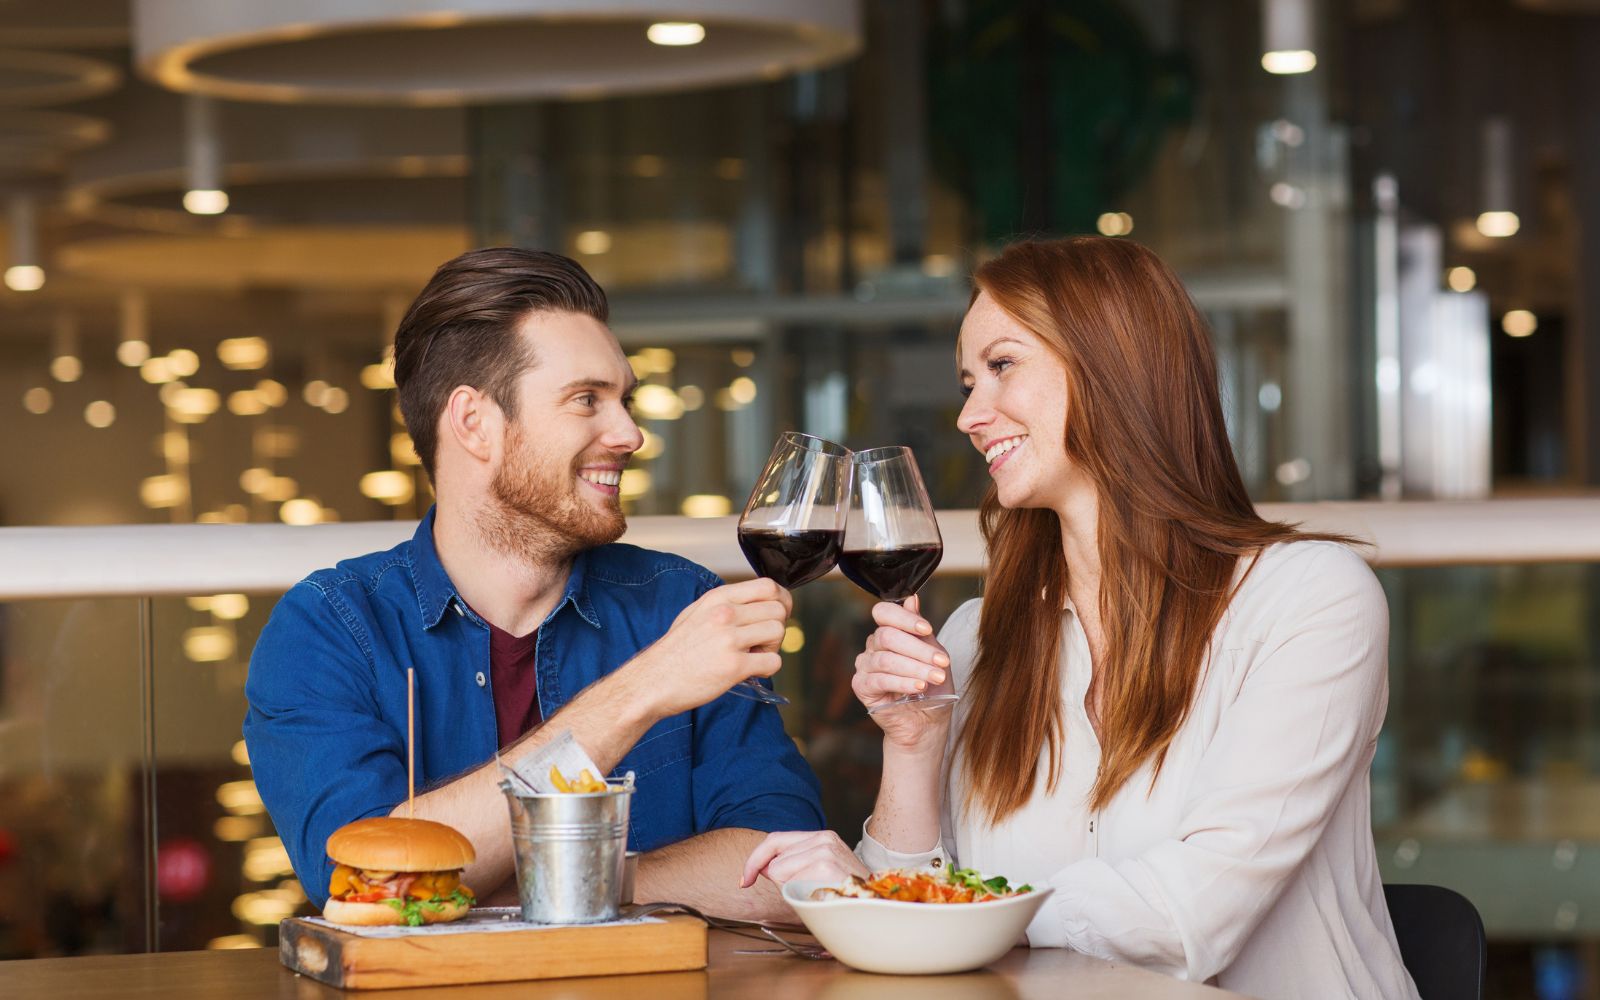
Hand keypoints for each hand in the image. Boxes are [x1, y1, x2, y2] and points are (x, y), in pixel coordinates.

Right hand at [627, 578, 792, 717]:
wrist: (653, 681)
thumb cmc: (676, 651)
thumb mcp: (697, 613)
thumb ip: (727, 605)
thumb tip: (759, 605)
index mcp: (718, 598)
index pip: (768, 586)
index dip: (782, 600)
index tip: (778, 615)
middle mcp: (725, 613)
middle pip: (778, 610)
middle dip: (776, 627)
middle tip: (760, 643)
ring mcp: (729, 639)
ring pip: (778, 632)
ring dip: (772, 648)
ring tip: (753, 656)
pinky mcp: (734, 666)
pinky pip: (773, 662)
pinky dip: (768, 669)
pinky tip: (750, 672)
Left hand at [740, 830, 869, 888]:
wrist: (875, 907)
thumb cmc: (843, 895)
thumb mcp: (817, 873)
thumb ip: (790, 865)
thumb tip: (762, 868)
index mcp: (822, 836)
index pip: (775, 839)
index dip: (754, 860)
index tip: (744, 880)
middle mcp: (823, 838)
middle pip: (774, 858)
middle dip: (779, 879)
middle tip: (803, 892)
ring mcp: (824, 850)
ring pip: (778, 870)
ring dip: (789, 887)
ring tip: (816, 893)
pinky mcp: (824, 865)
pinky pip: (788, 881)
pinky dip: (796, 894)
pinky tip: (817, 896)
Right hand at [852, 596, 954, 751]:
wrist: (927, 722)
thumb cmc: (932, 688)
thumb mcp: (934, 654)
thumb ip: (921, 630)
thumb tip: (912, 599)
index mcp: (889, 633)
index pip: (884, 613)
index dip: (904, 618)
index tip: (927, 629)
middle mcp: (873, 646)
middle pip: (887, 636)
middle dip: (918, 649)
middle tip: (942, 662)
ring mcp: (865, 666)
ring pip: (886, 659)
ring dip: (915, 668)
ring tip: (935, 678)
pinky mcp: (861, 686)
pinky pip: (880, 679)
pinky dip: (902, 682)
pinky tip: (919, 687)